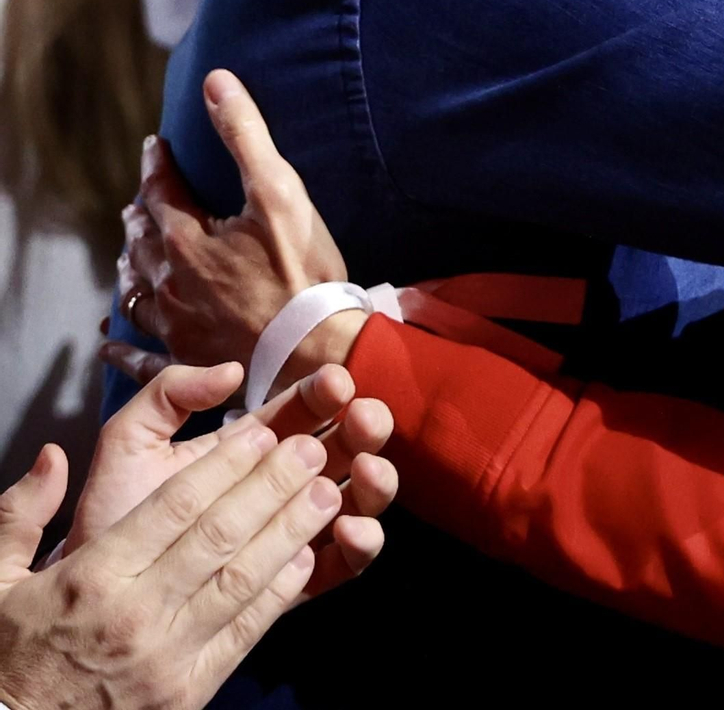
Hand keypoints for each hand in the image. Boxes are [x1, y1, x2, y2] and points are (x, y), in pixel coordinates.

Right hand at [0, 371, 383, 709]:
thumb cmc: (10, 654)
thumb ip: (20, 514)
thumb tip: (52, 457)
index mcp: (91, 579)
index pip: (174, 508)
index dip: (226, 466)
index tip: (262, 432)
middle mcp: (135, 615)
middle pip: (220, 536)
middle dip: (274, 486)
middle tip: (314, 447)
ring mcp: (167, 658)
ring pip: (244, 580)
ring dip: (293, 531)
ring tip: (330, 491)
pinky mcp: (188, 694)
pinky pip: (246, 633)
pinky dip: (281, 592)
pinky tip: (309, 556)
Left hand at [80, 361, 395, 600]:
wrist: (101, 597)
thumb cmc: (116, 518)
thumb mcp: (130, 443)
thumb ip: (168, 393)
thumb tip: (233, 371)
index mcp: (254, 447)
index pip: (304, 410)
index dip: (325, 391)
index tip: (334, 381)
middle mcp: (286, 484)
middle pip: (345, 447)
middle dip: (365, 426)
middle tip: (363, 419)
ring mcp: (298, 530)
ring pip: (359, 498)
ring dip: (375, 481)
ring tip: (367, 471)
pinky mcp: (301, 580)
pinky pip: (347, 562)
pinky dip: (364, 543)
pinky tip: (352, 528)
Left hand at [117, 71, 350, 374]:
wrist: (316, 348)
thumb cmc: (303, 270)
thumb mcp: (280, 191)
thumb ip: (245, 136)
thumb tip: (216, 82)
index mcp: (186, 240)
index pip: (159, 192)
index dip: (155, 165)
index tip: (154, 147)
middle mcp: (170, 282)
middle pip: (141, 242)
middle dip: (139, 216)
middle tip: (138, 202)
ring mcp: (176, 325)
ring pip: (136, 292)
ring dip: (129, 268)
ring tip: (128, 256)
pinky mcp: (188, 360)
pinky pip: (140, 355)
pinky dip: (121, 346)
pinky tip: (109, 341)